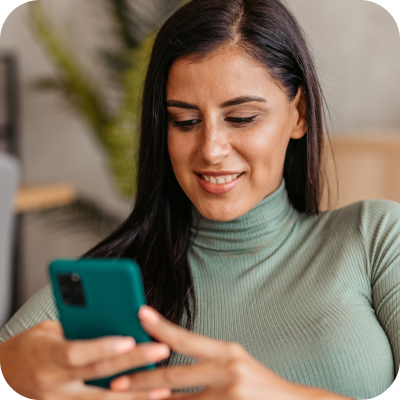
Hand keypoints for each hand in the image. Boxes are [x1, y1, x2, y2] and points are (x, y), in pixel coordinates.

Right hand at [0, 320, 171, 399]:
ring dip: (134, 395)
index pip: (76, 353)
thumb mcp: (44, 330)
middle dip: (133, 363)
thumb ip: (75, 328)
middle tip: (160, 351)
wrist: (2, 378)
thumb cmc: (27, 348)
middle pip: (98, 374)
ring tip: (162, 389)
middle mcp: (53, 383)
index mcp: (46, 355)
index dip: (102, 347)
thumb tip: (111, 320)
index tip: (129, 339)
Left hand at [110, 306, 349, 399]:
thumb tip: (167, 373)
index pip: (186, 337)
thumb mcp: (236, 365)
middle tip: (115, 382)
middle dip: (141, 380)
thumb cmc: (261, 386)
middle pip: (174, 374)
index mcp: (228, 352)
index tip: (140, 313)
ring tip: (127, 399)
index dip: (161, 326)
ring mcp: (229, 396)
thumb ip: (206, 364)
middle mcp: (228, 371)